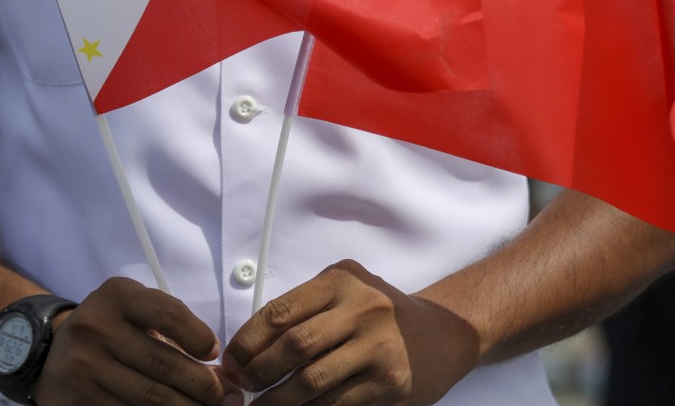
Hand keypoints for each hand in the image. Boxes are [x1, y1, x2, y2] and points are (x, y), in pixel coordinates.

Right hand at [32, 278, 243, 405]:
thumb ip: (170, 324)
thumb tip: (216, 365)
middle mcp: (96, 328)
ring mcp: (84, 368)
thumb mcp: (132, 307)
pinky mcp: (79, 401)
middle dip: (205, 385)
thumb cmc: (108, 326)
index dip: (199, 338)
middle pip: (164, 364)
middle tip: (229, 398)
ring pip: (151, 398)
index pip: (169, 315)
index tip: (215, 354)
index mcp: (116, 297)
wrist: (51, 352)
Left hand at [221, 260, 478, 405]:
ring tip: (262, 405)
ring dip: (278, 400)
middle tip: (242, 386)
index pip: (281, 311)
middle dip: (259, 372)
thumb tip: (248, 347)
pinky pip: (337, 403)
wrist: (443, 333)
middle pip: (295, 346)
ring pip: (313, 381)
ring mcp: (379, 346)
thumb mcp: (345, 292)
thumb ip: (303, 309)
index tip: (231, 360)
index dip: (248, 340)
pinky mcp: (391, 383)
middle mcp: (363, 308)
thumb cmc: (381, 313)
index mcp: (341, 280)